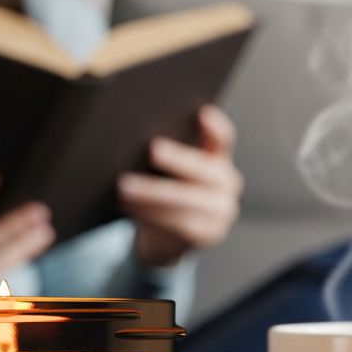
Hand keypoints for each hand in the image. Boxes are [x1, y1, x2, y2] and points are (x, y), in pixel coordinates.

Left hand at [117, 104, 243, 268]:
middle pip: (203, 169)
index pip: (222, 139)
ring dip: (152, 192)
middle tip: (152, 150)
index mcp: (218, 159)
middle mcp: (227, 183)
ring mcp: (222, 211)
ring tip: (124, 186)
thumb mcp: (168, 171)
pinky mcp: (208, 234)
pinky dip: (149, 213)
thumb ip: (164, 153)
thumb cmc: (163, 192)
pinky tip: (128, 206)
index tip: (202, 113)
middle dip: (177, 159)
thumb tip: (131, 135)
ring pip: (185, 199)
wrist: (166, 239)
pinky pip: (177, 223)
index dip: (214, 127)